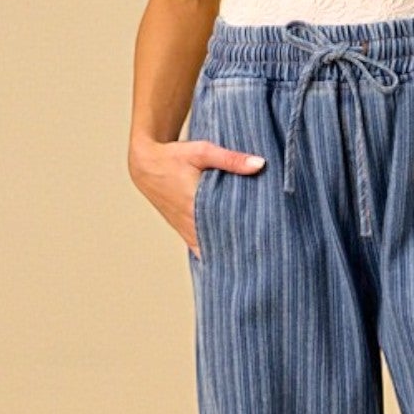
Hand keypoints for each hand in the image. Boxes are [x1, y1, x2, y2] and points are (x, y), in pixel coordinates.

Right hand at [128, 135, 265, 255]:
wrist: (146, 164)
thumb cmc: (174, 156)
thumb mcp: (202, 152)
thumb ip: (232, 159)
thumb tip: (261, 164)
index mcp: (195, 207)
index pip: (225, 233)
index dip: (246, 242)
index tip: (267, 248)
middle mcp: (190, 224)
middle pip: (221, 247)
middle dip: (242, 252)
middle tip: (267, 257)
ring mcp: (185, 230)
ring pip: (210, 252)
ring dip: (228, 255)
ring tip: (254, 261)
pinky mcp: (183, 231)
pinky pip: (201, 249)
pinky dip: (215, 254)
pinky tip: (231, 260)